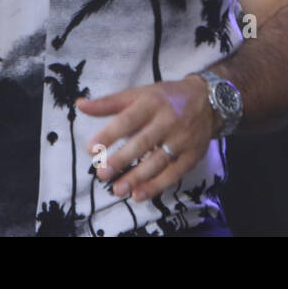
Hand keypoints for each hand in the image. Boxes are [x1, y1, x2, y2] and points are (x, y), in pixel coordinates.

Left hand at [79, 76, 217, 203]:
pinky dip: (156, 186)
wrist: (208, 100)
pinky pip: (173, 174)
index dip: (110, 134)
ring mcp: (182, 139)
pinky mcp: (191, 155)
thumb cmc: (166, 97)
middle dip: (121, 159)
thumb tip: (80, 105)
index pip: (128, 119)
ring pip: (158, 161)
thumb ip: (109, 103)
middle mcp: (168, 120)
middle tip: (102, 174)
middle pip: (143, 142)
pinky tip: (138, 194)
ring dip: (137, 177)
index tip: (91, 148)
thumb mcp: (139, 93)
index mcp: (152, 102)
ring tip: (117, 189)